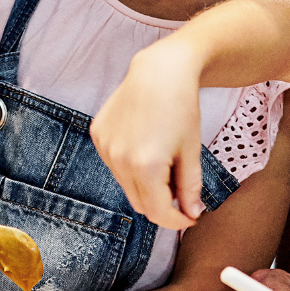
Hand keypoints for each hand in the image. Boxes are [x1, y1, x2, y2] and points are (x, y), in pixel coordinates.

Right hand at [91, 38, 205, 229]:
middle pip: (140, 203)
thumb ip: (190, 187)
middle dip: (162, 203)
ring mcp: (105, 147)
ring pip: (126, 185)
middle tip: (181, 190)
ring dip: (145, 185)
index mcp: (146, 166)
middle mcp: (119, 159)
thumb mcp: (192, 150)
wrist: (160, 70)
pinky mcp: (98, 135)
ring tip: (164, 161)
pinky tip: (145, 144)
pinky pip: (115, 165)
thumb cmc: (181, 106)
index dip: (176, 220)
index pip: (158, 213)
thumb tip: (191, 213)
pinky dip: (130, 166)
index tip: (190, 217)